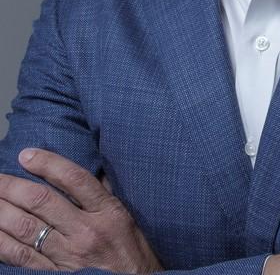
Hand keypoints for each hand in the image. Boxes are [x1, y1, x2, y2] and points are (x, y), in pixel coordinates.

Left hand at [0, 148, 161, 271]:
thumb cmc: (132, 253)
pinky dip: (3, 243)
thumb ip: (104, 194)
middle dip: (13, 186)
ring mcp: (69, 257)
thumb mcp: (126, 218)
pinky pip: (22, 258)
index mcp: (108, 212)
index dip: (48, 163)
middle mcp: (87, 232)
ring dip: (2, 211)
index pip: (74, 179)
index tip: (27, 155)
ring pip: (27, 228)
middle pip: (42, 202)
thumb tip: (86, 170)